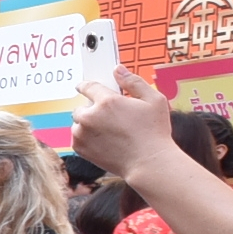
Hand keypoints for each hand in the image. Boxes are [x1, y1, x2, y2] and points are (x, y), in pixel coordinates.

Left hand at [68, 67, 178, 182]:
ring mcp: (82, 133)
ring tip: (109, 131)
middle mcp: (90, 116)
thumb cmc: (154, 133)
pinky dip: (87, 138)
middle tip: (109, 117)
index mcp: (107, 101)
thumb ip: (134, 82)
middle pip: (81, 106)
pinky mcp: (80, 148)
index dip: (86, 86)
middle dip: (92, 109)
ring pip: (78, 123)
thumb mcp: (154, 100)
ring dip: (88, 124)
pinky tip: (105, 141)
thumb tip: (118, 69)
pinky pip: (77, 138)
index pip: (88, 86)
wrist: (148, 164)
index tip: (84, 86)